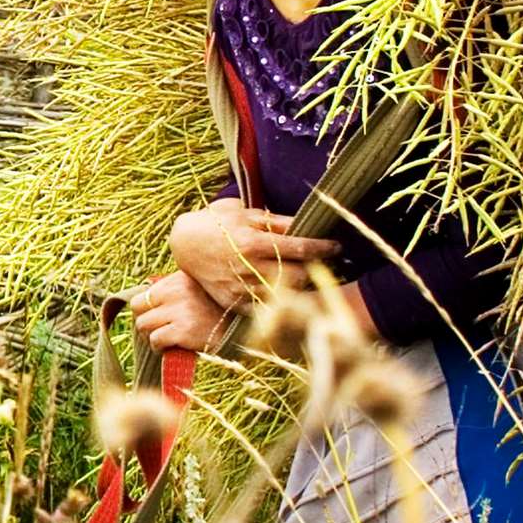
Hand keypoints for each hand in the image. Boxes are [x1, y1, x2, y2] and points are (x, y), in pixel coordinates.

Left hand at [130, 270, 227, 357]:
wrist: (239, 332)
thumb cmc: (214, 314)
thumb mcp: (194, 291)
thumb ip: (172, 290)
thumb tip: (143, 298)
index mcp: (179, 279)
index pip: (144, 294)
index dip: (146, 309)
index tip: (156, 318)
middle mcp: (178, 291)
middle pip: (137, 308)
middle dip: (145, 321)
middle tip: (157, 330)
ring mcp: (180, 310)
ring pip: (143, 325)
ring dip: (151, 336)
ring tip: (164, 339)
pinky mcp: (183, 330)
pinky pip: (155, 340)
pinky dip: (159, 347)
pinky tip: (169, 347)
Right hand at [168, 200, 336, 299]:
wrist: (184, 242)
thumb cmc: (218, 222)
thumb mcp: (246, 213)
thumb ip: (277, 221)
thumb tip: (306, 225)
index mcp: (252, 242)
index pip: (299, 248)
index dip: (323, 248)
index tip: (337, 247)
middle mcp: (247, 267)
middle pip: (296, 276)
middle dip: (313, 271)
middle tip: (325, 266)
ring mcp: (239, 287)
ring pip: (282, 295)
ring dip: (298, 289)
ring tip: (308, 280)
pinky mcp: (231, 301)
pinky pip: (263, 309)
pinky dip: (277, 303)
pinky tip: (285, 294)